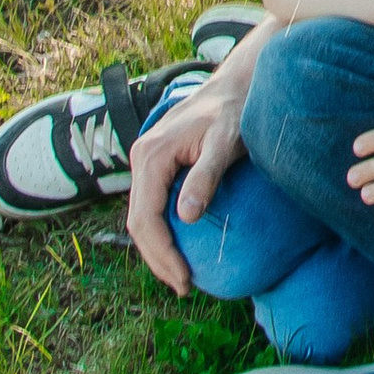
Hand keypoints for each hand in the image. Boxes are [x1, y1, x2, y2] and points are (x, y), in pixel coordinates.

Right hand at [125, 58, 255, 297]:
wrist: (234, 86)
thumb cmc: (234, 113)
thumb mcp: (225, 142)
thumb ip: (206, 176)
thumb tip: (187, 216)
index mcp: (151, 156)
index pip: (146, 217)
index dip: (162, 253)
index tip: (185, 279)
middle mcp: (141, 158)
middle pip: (138, 222)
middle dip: (158, 259)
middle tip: (184, 287)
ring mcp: (146, 161)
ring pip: (142, 216)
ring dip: (158, 249)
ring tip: (182, 277)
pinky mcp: (156, 165)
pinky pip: (152, 205)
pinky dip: (162, 231)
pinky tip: (182, 249)